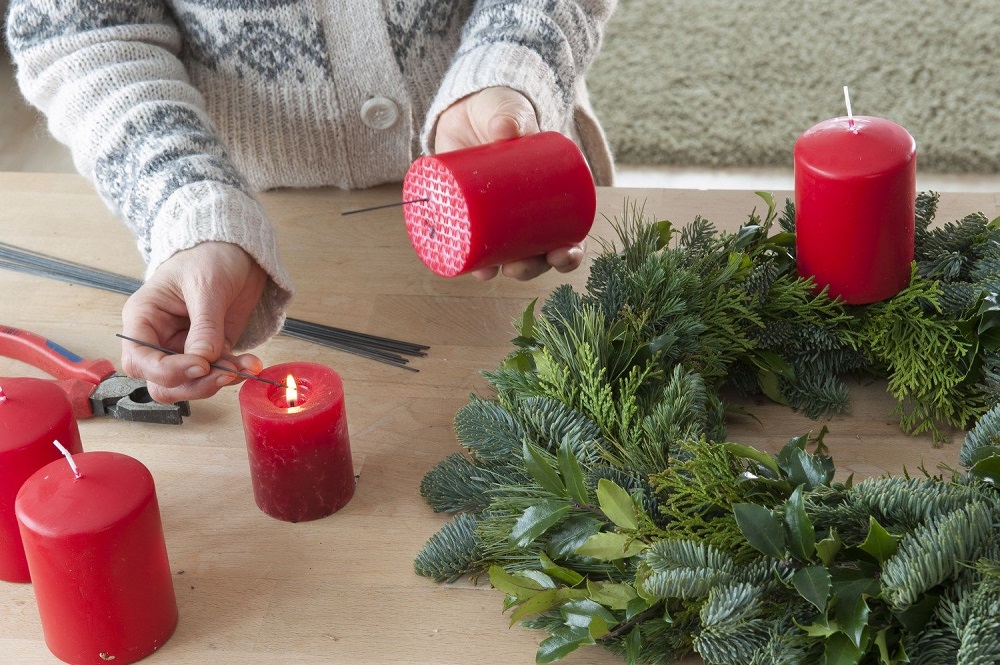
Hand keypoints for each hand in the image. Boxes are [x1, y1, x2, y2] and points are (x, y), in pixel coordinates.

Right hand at [120, 242, 267, 402]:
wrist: (236, 250)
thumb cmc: (208, 256)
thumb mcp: (206, 286)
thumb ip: (204, 326)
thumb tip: (204, 360)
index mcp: (143, 318)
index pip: (139, 361)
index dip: (167, 371)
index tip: (200, 365)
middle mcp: (159, 338)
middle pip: (163, 382)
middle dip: (195, 385)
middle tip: (226, 374)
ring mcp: (185, 347)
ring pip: (191, 384)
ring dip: (218, 381)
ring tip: (245, 366)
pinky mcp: (212, 350)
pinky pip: (218, 372)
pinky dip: (236, 372)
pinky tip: (252, 363)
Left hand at [434, 87, 586, 280]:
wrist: (464, 109)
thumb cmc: (497, 111)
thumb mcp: (509, 110)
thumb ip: (509, 115)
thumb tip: (504, 129)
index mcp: (549, 195)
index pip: (568, 234)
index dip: (569, 253)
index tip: (563, 255)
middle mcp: (524, 212)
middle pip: (535, 252)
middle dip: (531, 268)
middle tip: (519, 267)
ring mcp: (495, 215)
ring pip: (506, 254)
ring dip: (503, 270)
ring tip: (495, 272)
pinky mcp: (468, 214)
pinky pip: (474, 244)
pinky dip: (474, 260)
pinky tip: (475, 270)